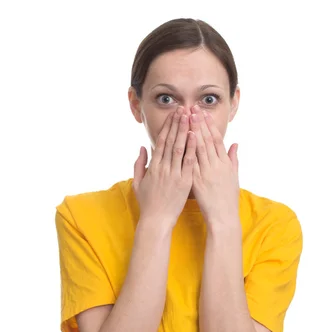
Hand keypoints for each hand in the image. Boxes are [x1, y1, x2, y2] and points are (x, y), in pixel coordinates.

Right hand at [133, 107, 196, 228]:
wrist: (156, 221)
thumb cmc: (148, 203)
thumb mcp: (138, 183)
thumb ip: (139, 164)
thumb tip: (142, 148)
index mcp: (153, 167)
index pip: (161, 142)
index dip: (167, 127)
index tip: (172, 114)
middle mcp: (163, 168)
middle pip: (171, 141)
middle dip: (177, 123)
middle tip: (183, 108)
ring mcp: (174, 175)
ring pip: (179, 148)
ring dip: (185, 131)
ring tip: (190, 116)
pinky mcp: (184, 183)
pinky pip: (188, 163)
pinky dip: (191, 149)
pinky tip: (195, 136)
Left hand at [189, 105, 239, 224]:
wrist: (224, 218)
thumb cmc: (228, 199)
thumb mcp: (234, 177)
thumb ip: (233, 159)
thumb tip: (235, 144)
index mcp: (225, 164)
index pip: (217, 140)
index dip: (210, 125)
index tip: (203, 113)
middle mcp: (217, 165)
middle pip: (208, 140)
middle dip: (200, 123)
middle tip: (192, 108)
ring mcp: (207, 172)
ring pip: (200, 147)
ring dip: (193, 130)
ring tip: (187, 116)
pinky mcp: (198, 181)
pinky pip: (192, 162)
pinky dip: (190, 148)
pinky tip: (185, 137)